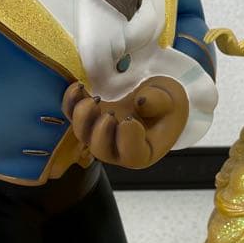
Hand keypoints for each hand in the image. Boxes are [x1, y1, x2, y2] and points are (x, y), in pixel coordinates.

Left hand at [62, 76, 188, 168]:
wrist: (154, 96)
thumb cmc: (166, 104)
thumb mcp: (172, 101)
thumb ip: (160, 102)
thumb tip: (140, 101)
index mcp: (143, 149)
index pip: (132, 155)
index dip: (128, 141)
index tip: (131, 121)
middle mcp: (118, 147)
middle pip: (101, 149)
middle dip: (101, 132)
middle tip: (110, 114)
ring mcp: (100, 132)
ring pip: (82, 134)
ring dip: (82, 117)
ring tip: (93, 99)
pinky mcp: (89, 116)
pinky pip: (72, 113)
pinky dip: (71, 101)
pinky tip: (78, 87)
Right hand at [204, 27, 241, 55]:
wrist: (234, 49)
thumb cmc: (234, 49)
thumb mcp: (234, 46)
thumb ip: (232, 42)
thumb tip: (230, 39)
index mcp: (228, 31)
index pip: (219, 32)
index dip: (214, 36)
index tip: (210, 42)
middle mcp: (224, 30)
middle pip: (214, 31)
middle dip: (210, 36)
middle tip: (206, 42)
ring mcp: (220, 32)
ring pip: (212, 31)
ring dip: (208, 36)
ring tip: (205, 41)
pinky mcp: (218, 35)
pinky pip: (211, 34)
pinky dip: (208, 36)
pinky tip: (205, 41)